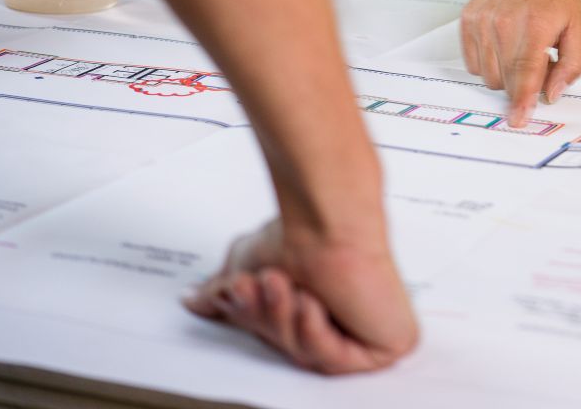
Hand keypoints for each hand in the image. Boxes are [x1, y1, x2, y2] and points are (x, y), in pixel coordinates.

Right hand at [185, 219, 416, 374]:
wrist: (329, 218)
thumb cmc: (302, 232)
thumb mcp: (248, 264)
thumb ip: (224, 290)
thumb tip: (194, 300)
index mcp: (312, 305)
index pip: (276, 334)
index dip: (250, 317)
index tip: (233, 291)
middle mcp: (340, 318)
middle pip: (289, 350)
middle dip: (266, 318)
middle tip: (264, 284)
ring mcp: (365, 332)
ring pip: (309, 358)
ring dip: (286, 320)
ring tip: (284, 284)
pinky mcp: (386, 345)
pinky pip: (337, 361)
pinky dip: (315, 333)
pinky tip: (312, 304)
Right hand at [459, 0, 580, 127]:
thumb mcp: (577, 26)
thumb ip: (571, 65)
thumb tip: (552, 94)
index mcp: (537, 25)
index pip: (526, 73)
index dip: (523, 101)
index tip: (518, 120)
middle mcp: (505, 23)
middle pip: (506, 80)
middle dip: (521, 85)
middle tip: (538, 64)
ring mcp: (483, 21)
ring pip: (488, 75)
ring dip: (505, 75)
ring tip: (520, 50)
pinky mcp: (468, 20)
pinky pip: (472, 63)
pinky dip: (487, 63)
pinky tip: (502, 45)